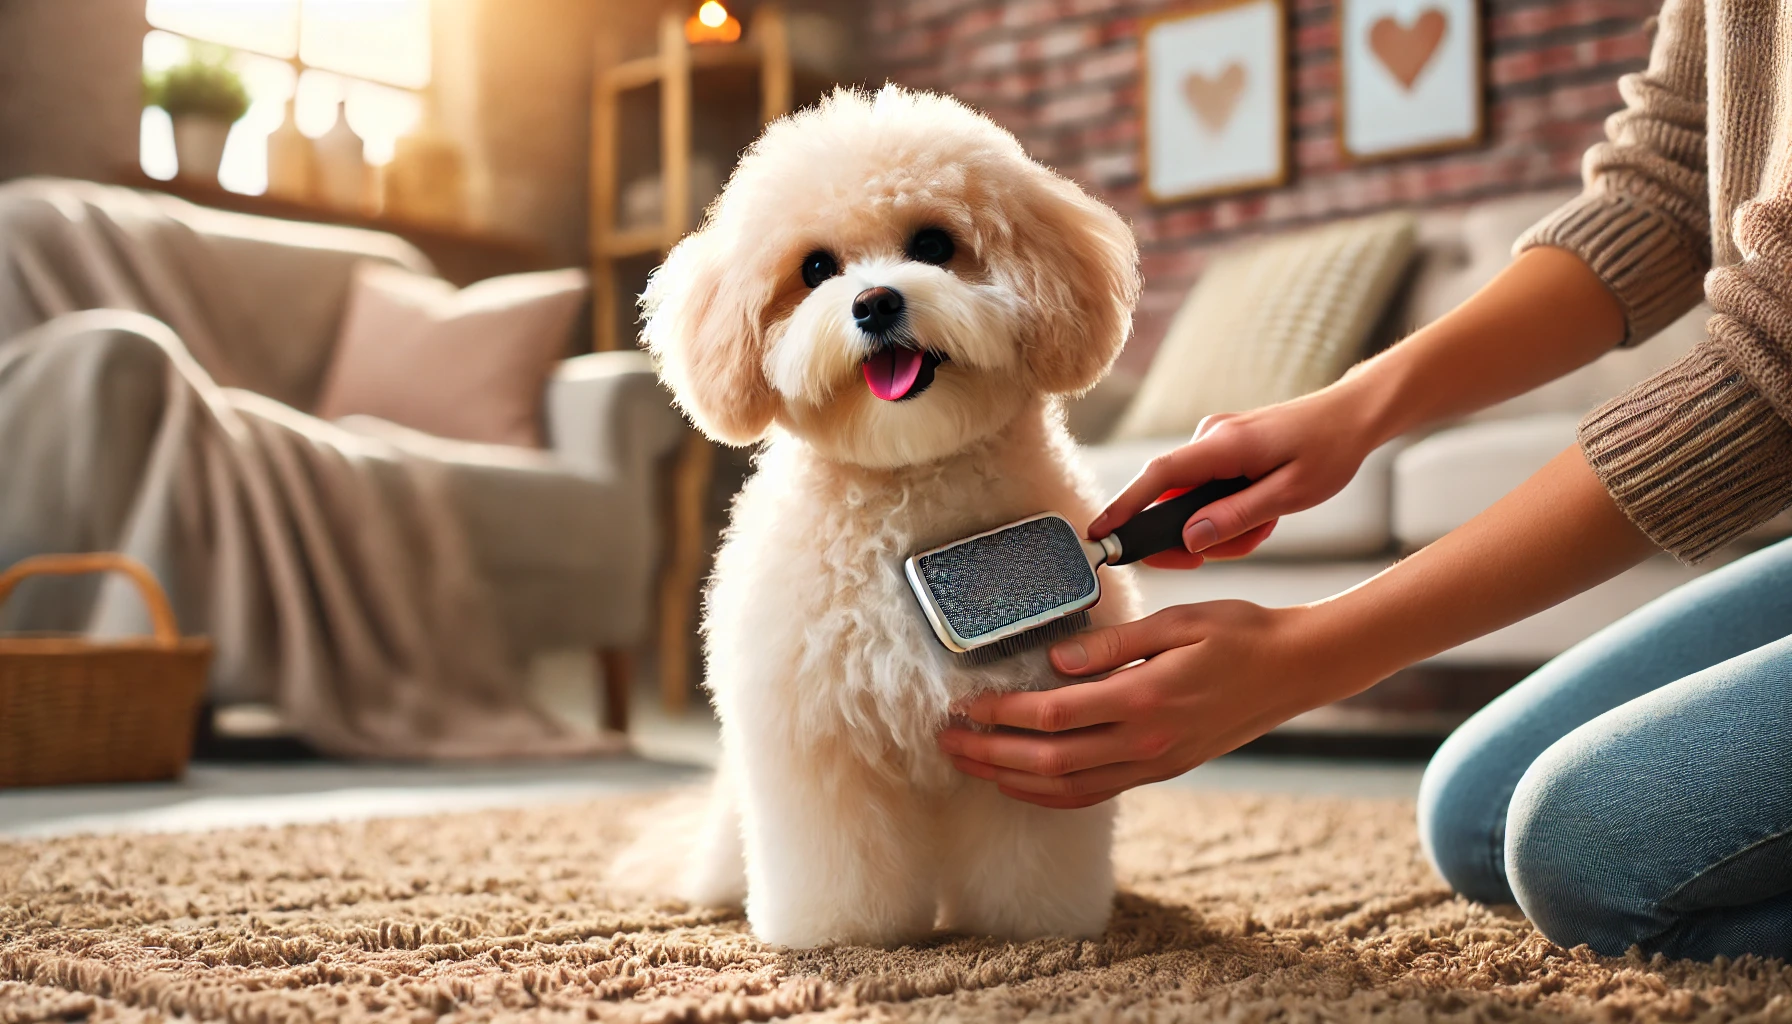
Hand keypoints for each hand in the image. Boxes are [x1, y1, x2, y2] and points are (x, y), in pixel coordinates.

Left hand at [936, 602, 1368, 808]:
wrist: (1296, 670)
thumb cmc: (1239, 632)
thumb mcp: (1178, 621)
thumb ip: (1114, 644)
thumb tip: (1056, 661)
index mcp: (1146, 697)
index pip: (1055, 714)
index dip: (1003, 712)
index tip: (966, 703)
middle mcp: (1148, 740)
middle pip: (1049, 760)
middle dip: (990, 753)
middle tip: (945, 741)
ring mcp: (1156, 762)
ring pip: (1069, 787)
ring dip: (1011, 779)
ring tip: (970, 764)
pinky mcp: (1163, 769)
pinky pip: (1096, 793)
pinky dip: (1052, 794)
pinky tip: (1022, 783)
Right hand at [1090, 386, 1379, 568]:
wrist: (1352, 415)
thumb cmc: (1330, 449)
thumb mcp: (1289, 494)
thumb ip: (1236, 517)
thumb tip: (1190, 539)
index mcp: (1223, 444)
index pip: (1159, 477)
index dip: (1125, 506)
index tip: (1099, 533)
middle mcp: (1210, 437)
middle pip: (1172, 496)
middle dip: (1194, 533)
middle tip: (1230, 551)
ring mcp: (1214, 440)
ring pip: (1193, 499)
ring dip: (1223, 524)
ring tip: (1264, 528)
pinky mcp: (1222, 447)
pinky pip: (1208, 489)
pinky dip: (1229, 510)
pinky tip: (1262, 513)